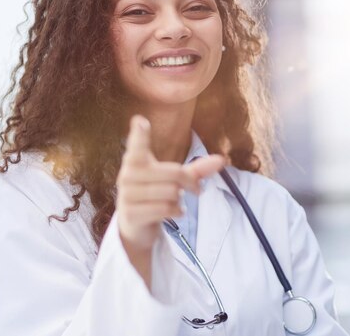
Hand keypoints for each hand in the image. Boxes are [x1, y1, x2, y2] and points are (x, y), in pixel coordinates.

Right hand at [116, 115, 224, 253]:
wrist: (135, 227)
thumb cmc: (155, 196)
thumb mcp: (173, 180)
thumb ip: (195, 169)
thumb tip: (221, 160)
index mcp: (135, 160)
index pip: (137, 145)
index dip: (140, 134)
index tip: (141, 121)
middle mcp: (127, 175)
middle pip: (175, 173)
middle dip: (190, 183)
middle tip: (193, 190)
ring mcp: (127, 195)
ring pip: (172, 192)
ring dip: (179, 200)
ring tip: (173, 201)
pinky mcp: (131, 214)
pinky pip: (166, 209)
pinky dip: (176, 211)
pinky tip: (173, 212)